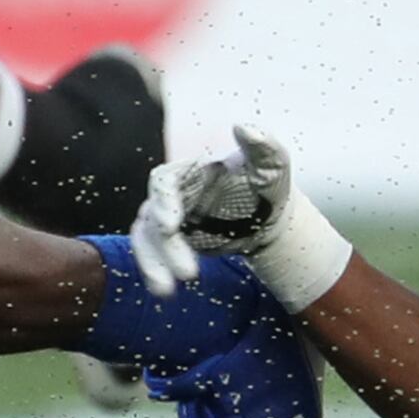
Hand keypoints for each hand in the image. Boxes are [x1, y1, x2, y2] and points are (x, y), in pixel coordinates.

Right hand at [134, 126, 301, 295]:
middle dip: (165, 246)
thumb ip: (261, 145)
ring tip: (166, 290)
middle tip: (189, 273)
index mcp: (188, 171)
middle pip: (152, 216)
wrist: (268, 216)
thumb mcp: (272, 164)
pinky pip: (154, 255)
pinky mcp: (172, 242)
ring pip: (146, 238)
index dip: (162, 201)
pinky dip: (155, 271)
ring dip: (152, 263)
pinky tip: (165, 291)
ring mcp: (170, 218)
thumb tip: (242, 126)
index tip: (173, 225)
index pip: (163, 182)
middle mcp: (172, 193)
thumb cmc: (268, 183)